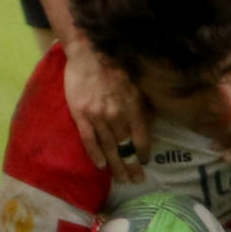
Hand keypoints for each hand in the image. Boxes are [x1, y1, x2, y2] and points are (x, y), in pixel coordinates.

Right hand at [63, 43, 148, 181]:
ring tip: (122, 179)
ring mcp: (98, 116)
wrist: (88, 51)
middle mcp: (117, 114)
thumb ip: (141, 104)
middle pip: (126, 146)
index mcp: (133, 105)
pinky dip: (95, 154)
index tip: (145, 161)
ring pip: (109, 146)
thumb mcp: (136, 83)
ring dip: (116, 165)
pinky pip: (89, 140)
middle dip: (132, 165)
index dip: (144, 152)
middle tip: (137, 180)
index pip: (141, 136)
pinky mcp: (81, 115)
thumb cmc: (115, 64)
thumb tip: (149, 124)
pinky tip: (101, 166)